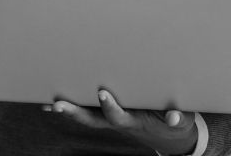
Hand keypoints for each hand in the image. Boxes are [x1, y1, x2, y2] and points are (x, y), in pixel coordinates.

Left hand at [47, 89, 197, 154]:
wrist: (171, 136)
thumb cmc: (175, 122)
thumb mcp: (181, 120)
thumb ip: (177, 117)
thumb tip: (172, 117)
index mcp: (135, 121)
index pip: (118, 116)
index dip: (110, 107)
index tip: (102, 93)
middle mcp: (119, 121)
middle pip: (93, 120)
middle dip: (75, 113)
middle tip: (58, 105)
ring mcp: (113, 119)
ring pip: (87, 116)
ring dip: (69, 110)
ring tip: (49, 103)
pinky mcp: (110, 114)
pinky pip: (88, 111)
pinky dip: (73, 108)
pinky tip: (53, 103)